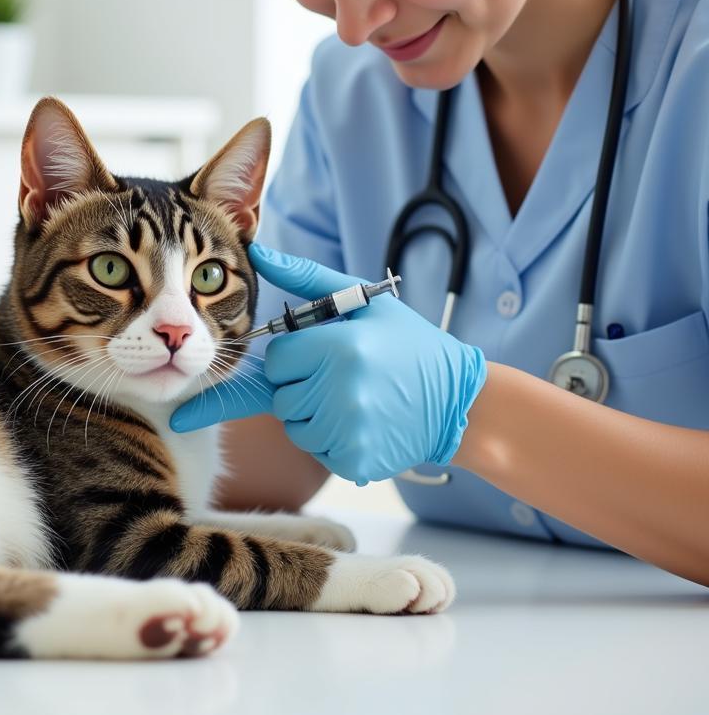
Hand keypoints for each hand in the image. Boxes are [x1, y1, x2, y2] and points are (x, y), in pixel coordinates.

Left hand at [171, 243, 486, 484]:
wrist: (458, 402)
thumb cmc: (406, 344)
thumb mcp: (363, 302)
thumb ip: (304, 276)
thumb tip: (257, 252)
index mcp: (340, 348)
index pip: (276, 358)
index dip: (295, 355)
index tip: (322, 353)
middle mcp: (341, 392)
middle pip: (280, 395)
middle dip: (300, 384)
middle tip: (339, 377)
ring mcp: (348, 431)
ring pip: (293, 426)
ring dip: (312, 414)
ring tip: (352, 399)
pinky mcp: (354, 462)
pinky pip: (314, 450)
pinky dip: (330, 440)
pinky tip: (361, 423)